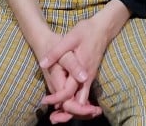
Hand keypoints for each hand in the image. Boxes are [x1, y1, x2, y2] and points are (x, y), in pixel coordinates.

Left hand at [38, 0, 130, 119]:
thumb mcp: (69, 38)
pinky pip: (84, 94)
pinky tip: (66, 105)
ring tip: (57, 116)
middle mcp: (87, 77)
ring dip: (72, 109)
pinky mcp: (90, 76)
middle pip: (79, 103)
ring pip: (83, 101)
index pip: (69, 92)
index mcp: (82, 69)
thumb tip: (42, 63)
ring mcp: (90, 77)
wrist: (103, 29)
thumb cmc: (86, 31)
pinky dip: (76, 102)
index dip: (57, 99)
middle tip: (53, 118)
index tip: (45, 100)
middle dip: (67, 112)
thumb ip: (56, 52)